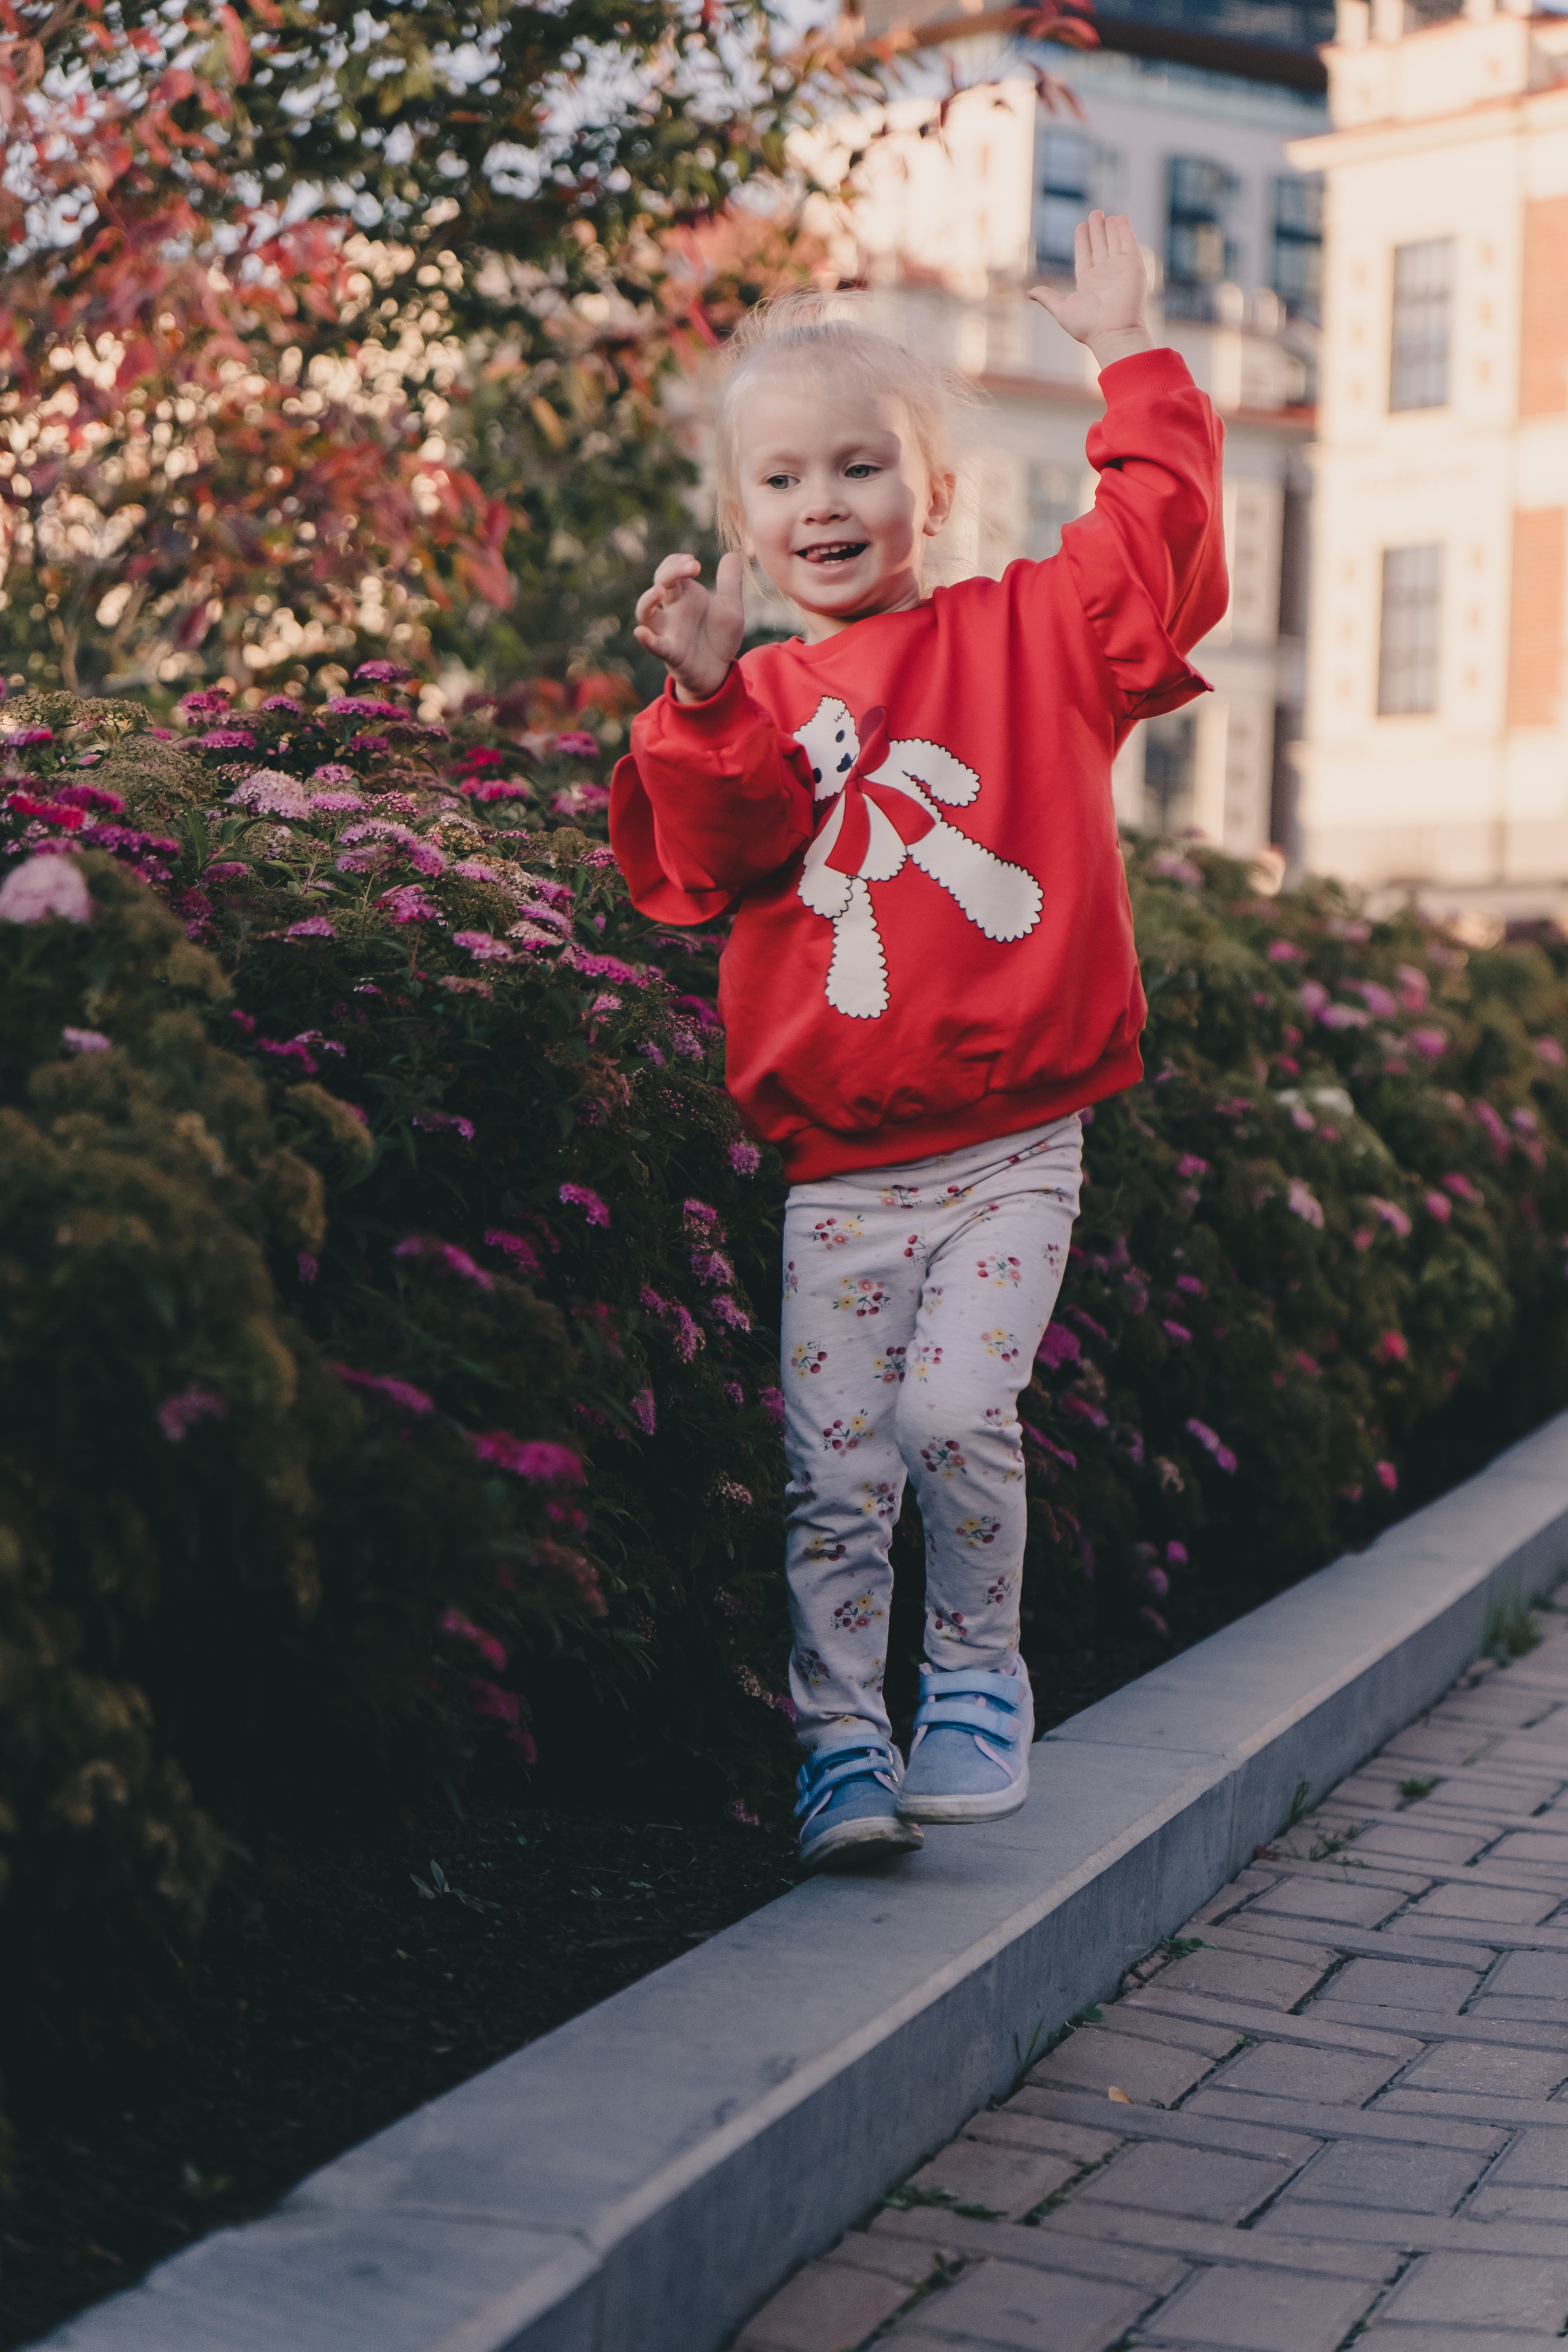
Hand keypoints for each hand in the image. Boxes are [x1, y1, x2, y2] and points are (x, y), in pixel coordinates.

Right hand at [633, 551, 744, 702]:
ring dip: (647, 600)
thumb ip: (730, 581)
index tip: (694, 562)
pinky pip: (654, 645)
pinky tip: (641, 633)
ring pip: (646, 613)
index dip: (676, 561)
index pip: (670, 569)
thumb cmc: (719, 637)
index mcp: (684, 595)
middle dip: (672, 571)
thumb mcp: (731, 606)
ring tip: (659, 591)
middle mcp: (672, 610)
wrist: (720, 670)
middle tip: (693, 565)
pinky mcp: (671, 653)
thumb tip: (733, 554)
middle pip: (660, 583)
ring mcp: (668, 631)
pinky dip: (647, 640)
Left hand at [1029, 211, 1151, 368]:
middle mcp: (1104, 275)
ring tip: (1106, 214)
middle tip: (1095, 212)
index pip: (1085, 255)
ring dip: (1110, 228)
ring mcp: (1119, 269)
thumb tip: (1030, 293)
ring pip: (1114, 242)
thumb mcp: (1062, 310)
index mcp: (1088, 283)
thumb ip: (1048, 298)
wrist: (1113, 332)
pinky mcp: (1133, 266)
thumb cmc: (1087, 326)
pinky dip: (1125, 231)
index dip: (1083, 240)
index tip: (1082, 225)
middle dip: (1097, 229)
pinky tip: (1120, 219)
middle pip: (1100, 246)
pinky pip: (1128, 244)